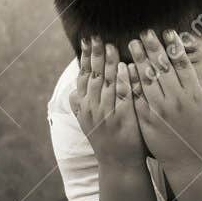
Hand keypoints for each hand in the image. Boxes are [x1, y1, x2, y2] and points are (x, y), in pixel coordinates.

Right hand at [69, 36, 146, 168]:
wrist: (119, 164)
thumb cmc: (107, 140)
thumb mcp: (89, 121)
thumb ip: (83, 103)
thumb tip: (74, 87)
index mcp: (84, 106)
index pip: (84, 75)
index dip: (86, 56)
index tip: (88, 39)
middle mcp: (92, 108)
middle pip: (93, 76)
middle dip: (95, 54)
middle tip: (97, 36)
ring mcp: (106, 114)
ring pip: (107, 83)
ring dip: (108, 63)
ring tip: (111, 46)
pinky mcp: (122, 119)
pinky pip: (123, 96)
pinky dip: (124, 80)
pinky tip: (127, 66)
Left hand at [128, 29, 201, 171]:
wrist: (190, 160)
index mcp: (194, 94)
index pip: (182, 64)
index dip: (174, 46)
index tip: (168, 32)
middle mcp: (177, 99)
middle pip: (162, 67)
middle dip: (153, 47)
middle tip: (145, 33)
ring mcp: (161, 109)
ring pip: (147, 78)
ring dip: (139, 59)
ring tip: (133, 44)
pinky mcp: (147, 119)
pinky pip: (137, 95)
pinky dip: (131, 80)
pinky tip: (126, 68)